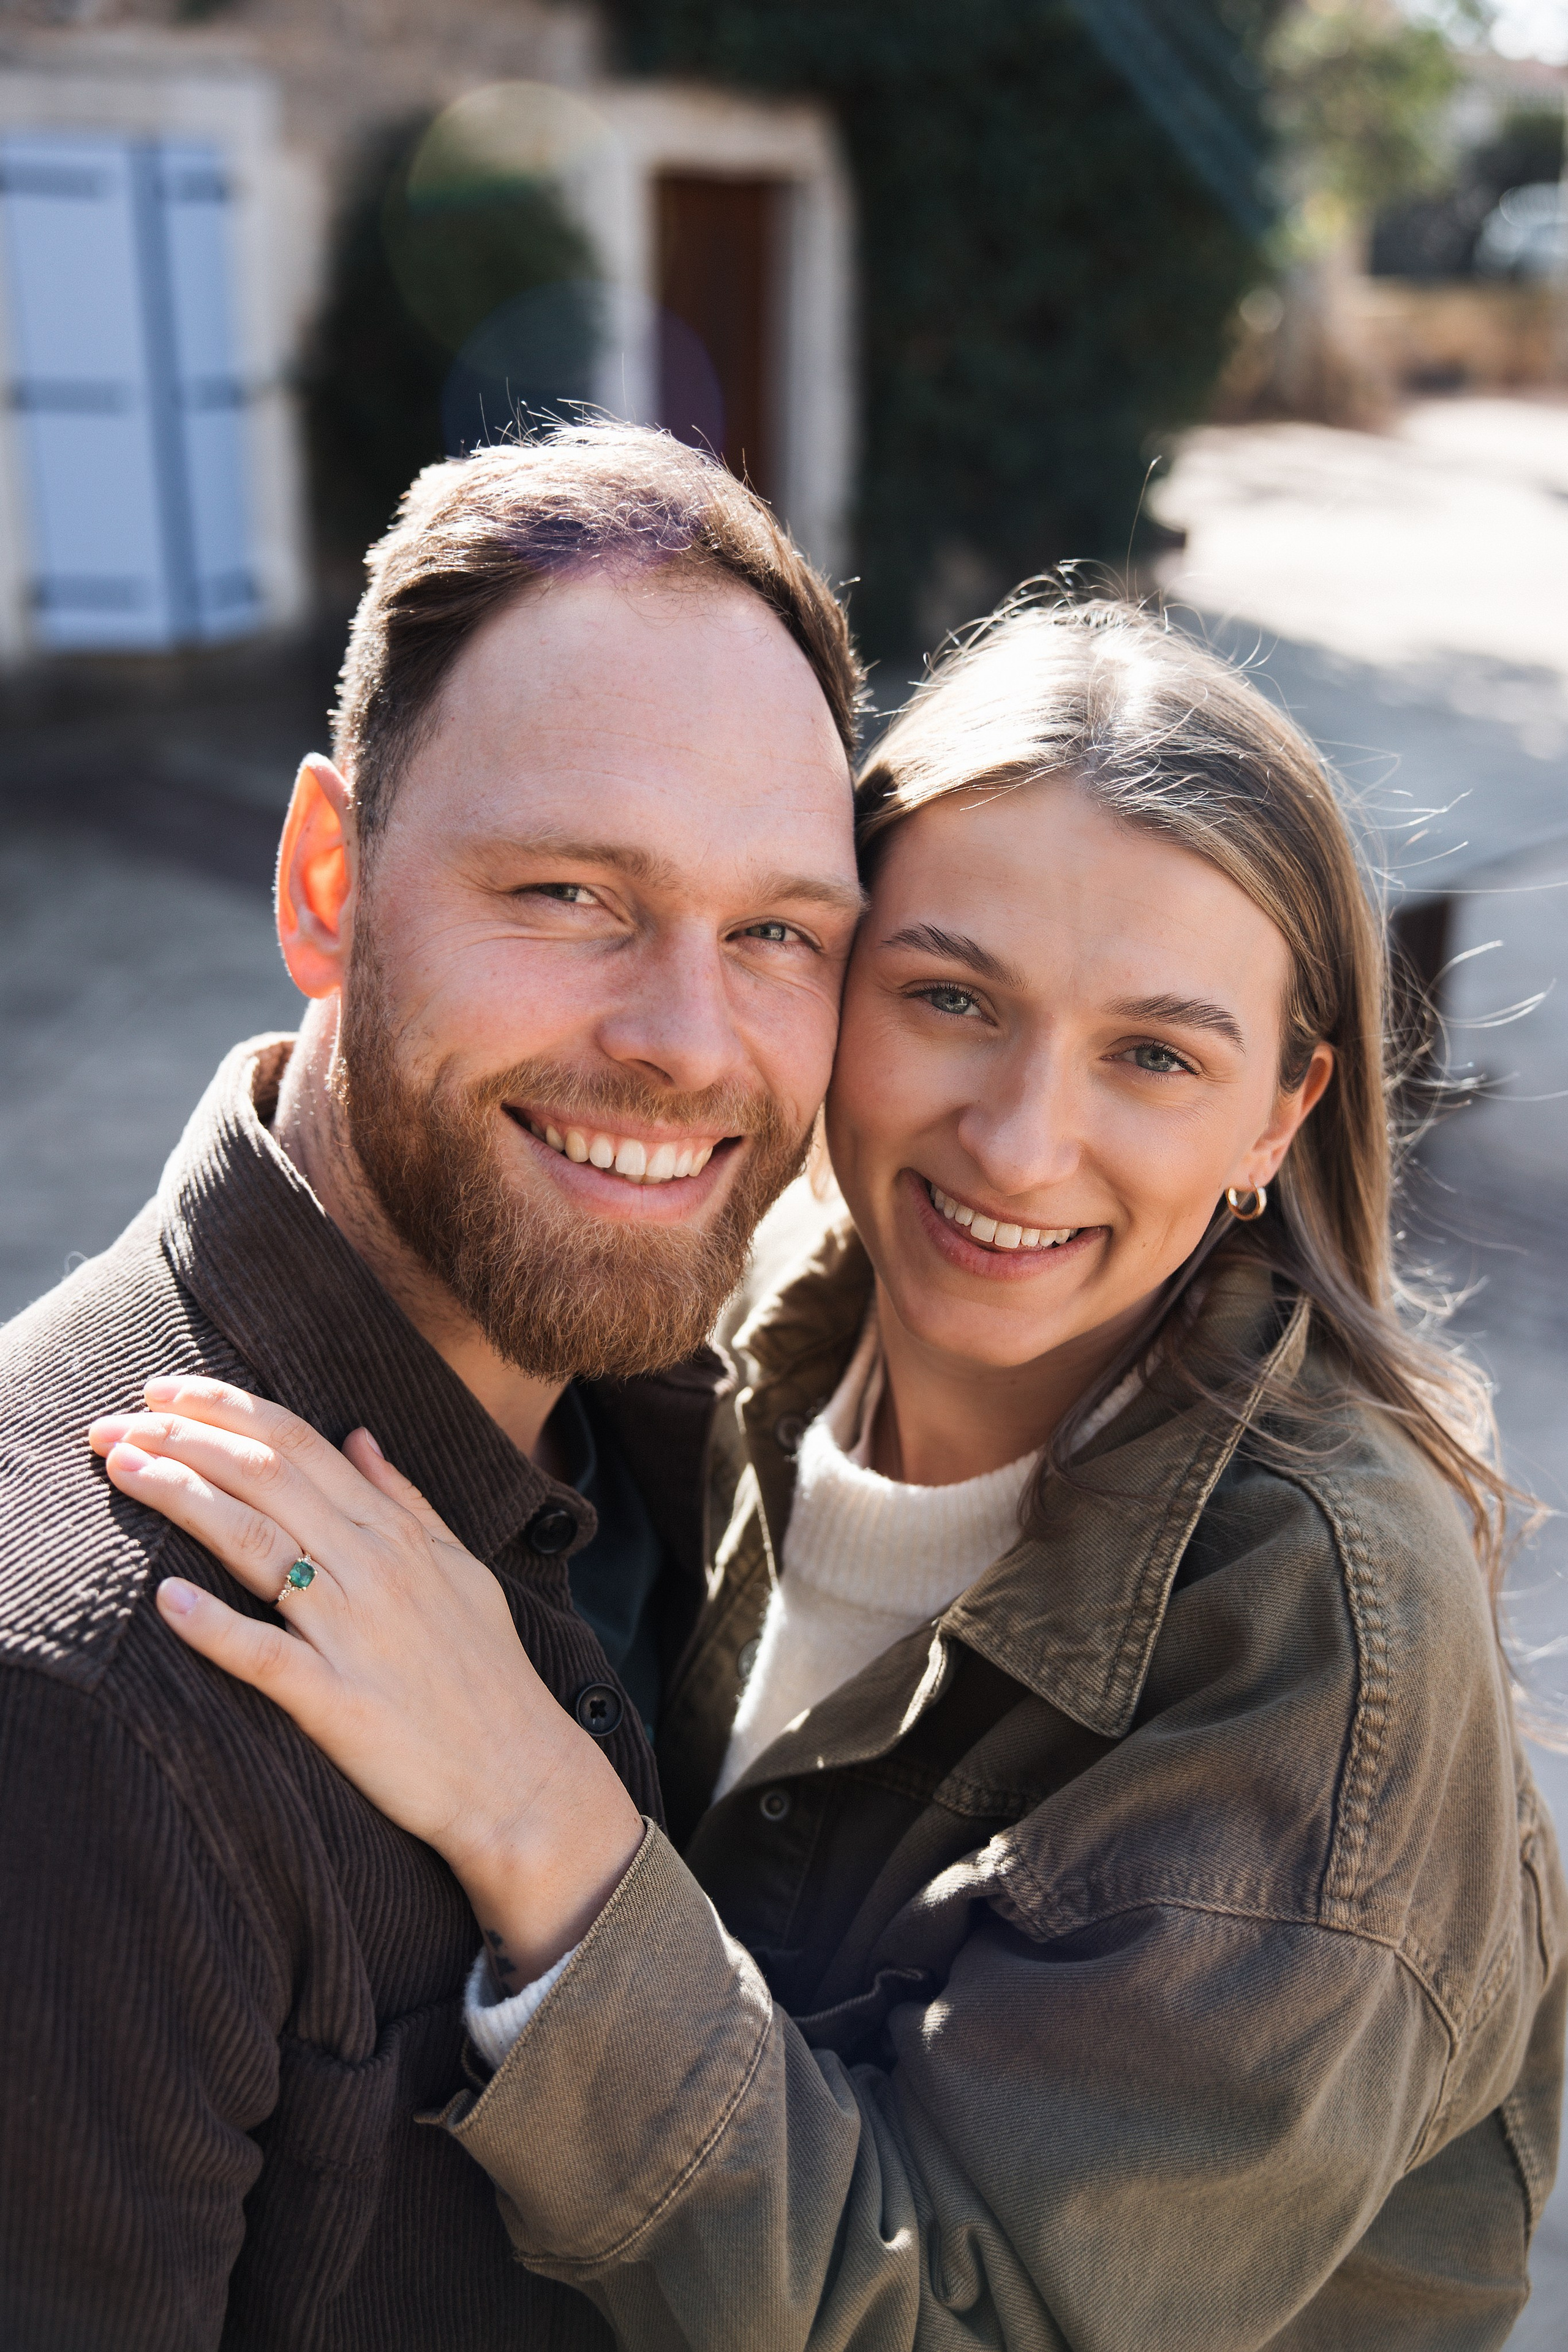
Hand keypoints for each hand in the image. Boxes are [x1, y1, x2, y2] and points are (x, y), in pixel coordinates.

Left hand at [87, 1378, 643, 1983]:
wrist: (521, 1774)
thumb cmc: (486, 1672)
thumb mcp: (459, 1567)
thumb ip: (405, 1499)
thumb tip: (358, 1434)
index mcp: (396, 1534)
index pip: (298, 1444)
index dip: (226, 1409)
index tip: (163, 1391)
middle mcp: (373, 1569)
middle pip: (265, 1478)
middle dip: (182, 1438)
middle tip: (110, 1423)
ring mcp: (355, 1635)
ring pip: (256, 1545)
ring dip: (181, 1499)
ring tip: (122, 1469)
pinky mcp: (339, 1704)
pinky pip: (267, 1657)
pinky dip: (215, 1628)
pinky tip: (165, 1602)